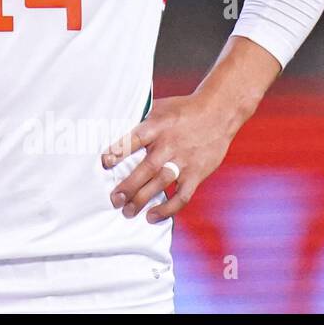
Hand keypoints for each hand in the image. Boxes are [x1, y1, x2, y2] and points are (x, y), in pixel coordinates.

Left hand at [101, 94, 234, 222]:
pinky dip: (168, 209)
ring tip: (127, 211)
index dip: (118, 151)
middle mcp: (169, 145)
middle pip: (146, 168)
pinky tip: (152, 216)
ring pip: (161, 183)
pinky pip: (182, 196)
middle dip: (128, 186)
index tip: (104, 163)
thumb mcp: (158, 108)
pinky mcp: (197, 174)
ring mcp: (184, 161)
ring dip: (142, 199)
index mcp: (157, 126)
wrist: (218, 113)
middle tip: (113, 200)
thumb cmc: (182, 110)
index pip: (134, 140)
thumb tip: (113, 133)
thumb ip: (140, 123)